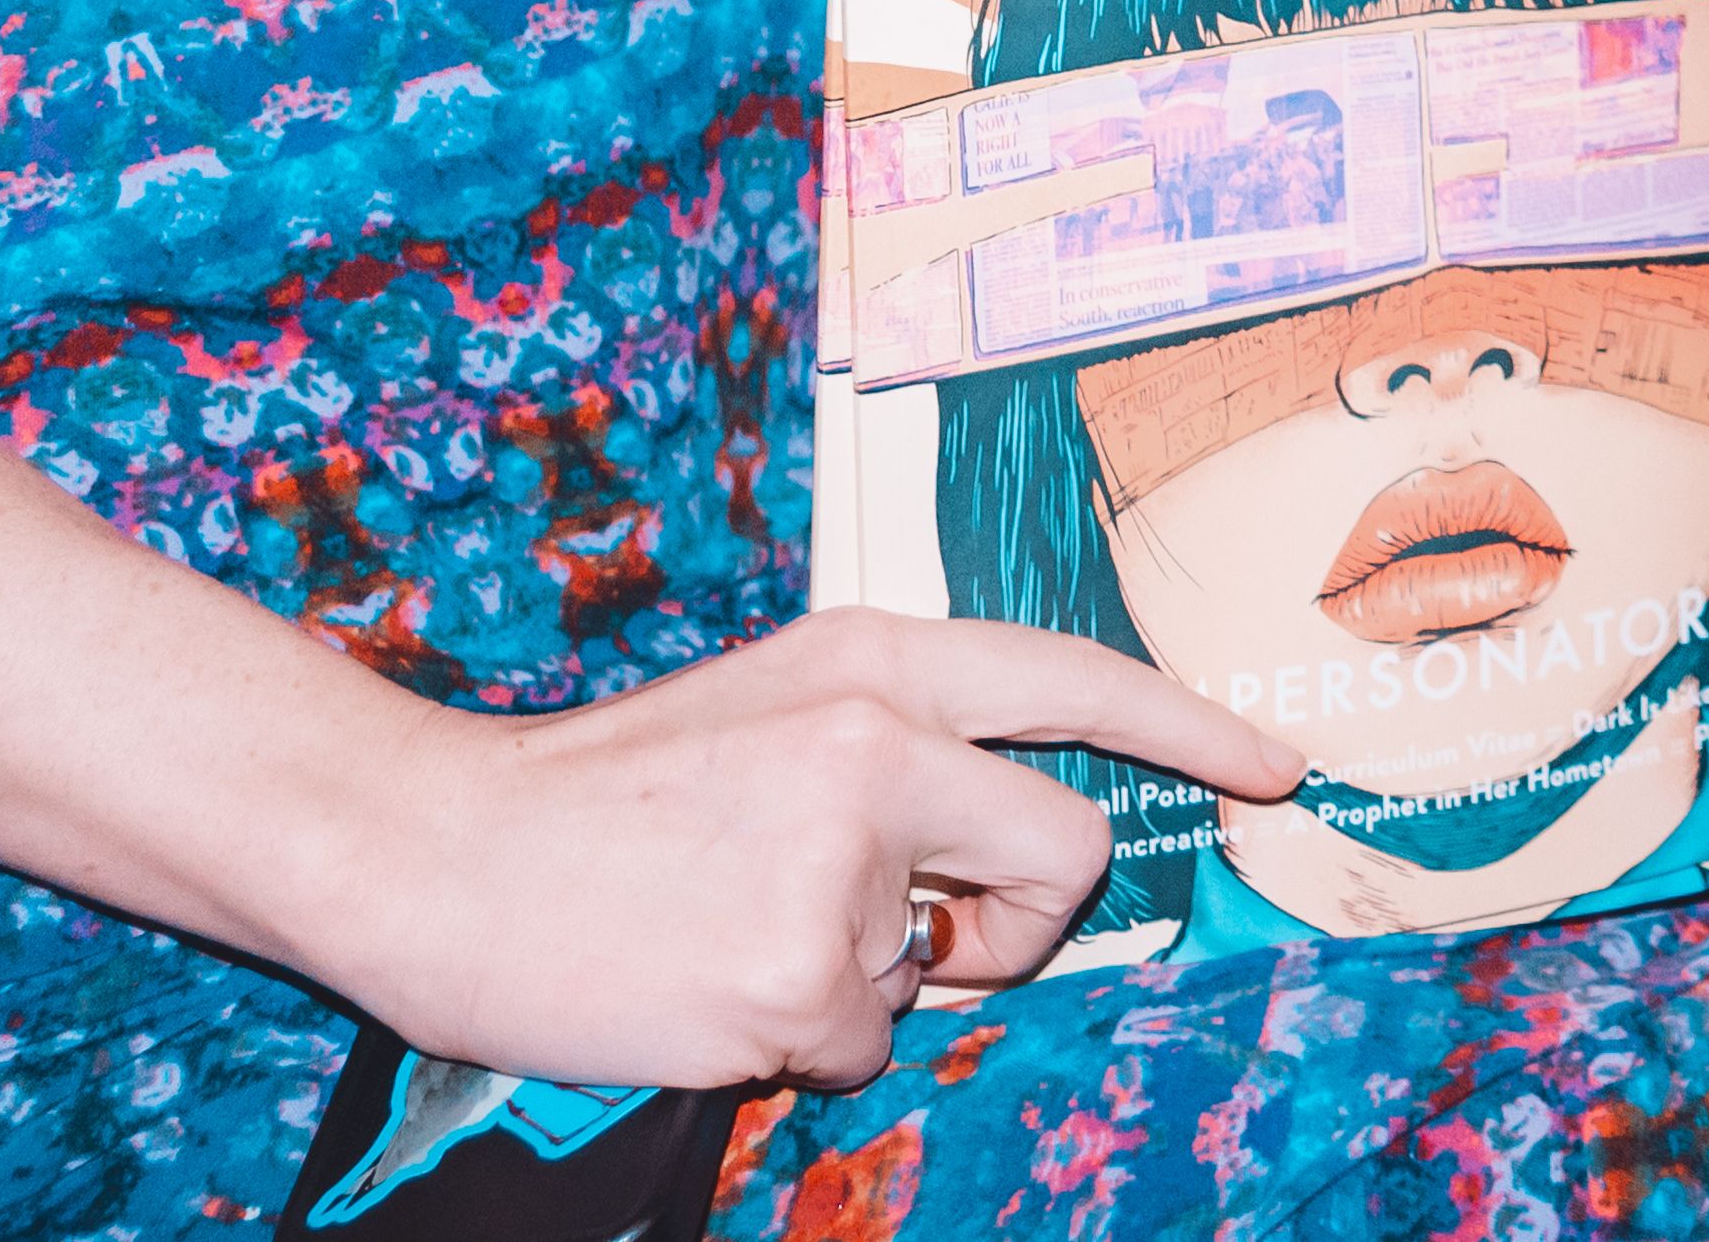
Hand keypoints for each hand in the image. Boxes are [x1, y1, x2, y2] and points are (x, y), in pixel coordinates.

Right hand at [347, 611, 1297, 1091]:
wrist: (430, 850)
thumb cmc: (596, 801)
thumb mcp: (762, 720)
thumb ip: (890, 759)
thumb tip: (1000, 865)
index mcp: (868, 661)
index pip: (1074, 678)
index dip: (1190, 729)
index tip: (1277, 771)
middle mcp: (873, 738)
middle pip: (1064, 849)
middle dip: (1025, 922)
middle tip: (919, 936)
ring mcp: (838, 857)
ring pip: (944, 974)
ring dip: (864, 986)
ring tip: (735, 935)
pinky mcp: (794, 973)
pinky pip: (860, 1047)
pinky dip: (792, 1044)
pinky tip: (701, 986)